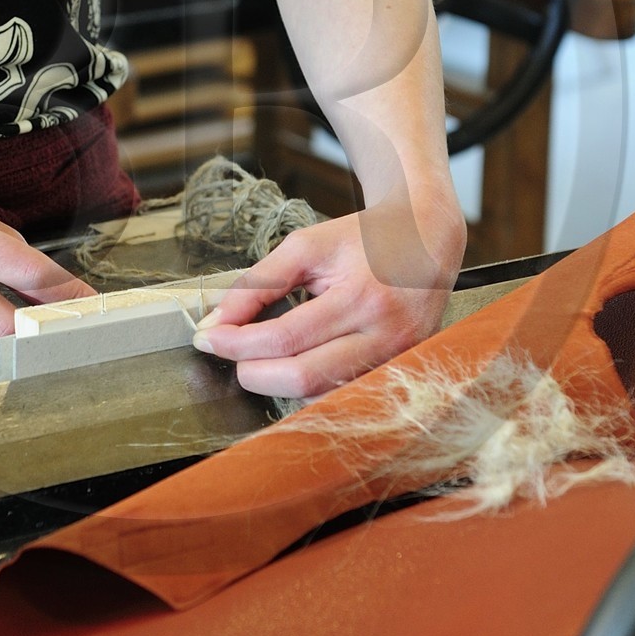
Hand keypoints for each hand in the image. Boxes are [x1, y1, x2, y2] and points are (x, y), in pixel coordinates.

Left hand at [192, 186, 466, 399]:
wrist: (426, 240)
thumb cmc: (366, 240)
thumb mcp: (307, 245)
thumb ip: (259, 283)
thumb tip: (216, 322)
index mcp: (362, 297)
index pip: (285, 337)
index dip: (237, 342)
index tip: (208, 337)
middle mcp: (385, 336)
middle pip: (303, 378)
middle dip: (253, 372)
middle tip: (230, 353)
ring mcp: (397, 360)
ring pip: (321, 396)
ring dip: (278, 383)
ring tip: (260, 357)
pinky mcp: (400, 372)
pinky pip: (341, 394)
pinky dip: (308, 386)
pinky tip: (293, 365)